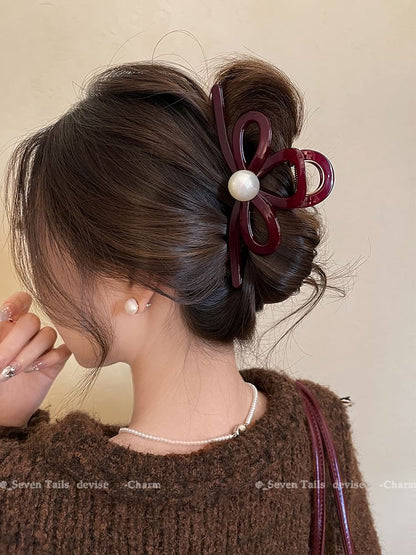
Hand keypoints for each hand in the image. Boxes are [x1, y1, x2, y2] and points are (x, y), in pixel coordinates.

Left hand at [0, 291, 71, 426]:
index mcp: (9, 325)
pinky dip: (49, 358)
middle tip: (0, 364)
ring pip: (48, 334)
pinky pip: (63, 351)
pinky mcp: (55, 363)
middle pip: (32, 320)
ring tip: (13, 372)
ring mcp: (42, 348)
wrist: (1, 413)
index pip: (22, 301)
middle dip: (14, 342)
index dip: (17, 302)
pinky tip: (34, 369)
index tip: (4, 315)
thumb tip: (1, 319)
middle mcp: (27, 334)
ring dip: (29, 353)